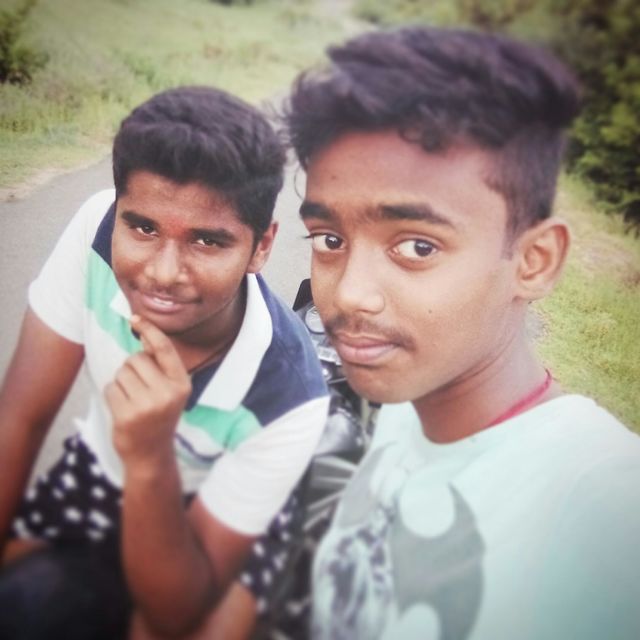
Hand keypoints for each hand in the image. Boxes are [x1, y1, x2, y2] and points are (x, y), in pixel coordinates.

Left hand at [105, 315, 190, 470]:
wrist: (151, 453)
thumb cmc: (159, 414)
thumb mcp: (170, 390)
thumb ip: (160, 364)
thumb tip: (143, 332)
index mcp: (181, 384)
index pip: (164, 349)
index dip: (150, 330)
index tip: (136, 318)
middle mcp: (168, 393)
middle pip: (136, 358)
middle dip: (132, 368)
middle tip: (140, 389)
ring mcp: (147, 406)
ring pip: (121, 372)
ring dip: (121, 382)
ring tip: (133, 400)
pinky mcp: (127, 415)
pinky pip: (110, 388)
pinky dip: (113, 395)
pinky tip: (123, 409)